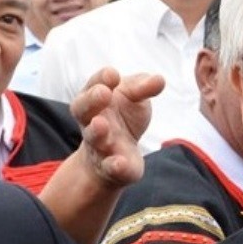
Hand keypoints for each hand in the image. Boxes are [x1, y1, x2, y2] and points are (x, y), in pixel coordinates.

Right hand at [72, 66, 163, 187]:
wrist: (117, 156)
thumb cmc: (124, 118)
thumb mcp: (134, 99)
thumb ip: (143, 88)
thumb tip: (160, 79)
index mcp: (97, 100)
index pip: (94, 85)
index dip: (102, 79)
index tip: (114, 75)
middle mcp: (93, 121)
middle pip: (83, 109)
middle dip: (92, 100)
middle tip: (104, 93)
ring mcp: (100, 146)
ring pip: (93, 138)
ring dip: (96, 132)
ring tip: (101, 125)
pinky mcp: (111, 168)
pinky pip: (110, 167)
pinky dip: (114, 165)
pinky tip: (120, 163)